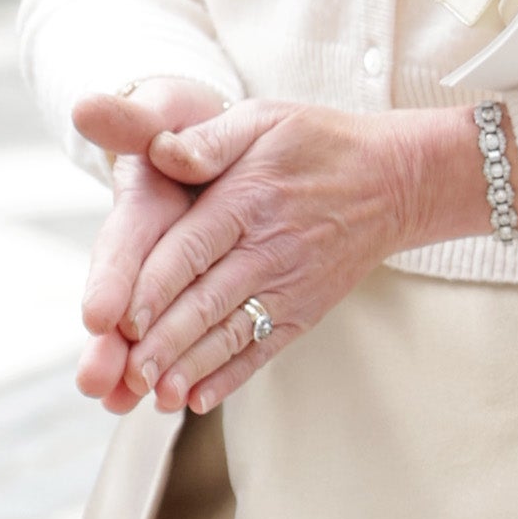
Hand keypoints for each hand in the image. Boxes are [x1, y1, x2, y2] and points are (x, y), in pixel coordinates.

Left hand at [81, 93, 497, 416]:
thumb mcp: (263, 118)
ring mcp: (290, 287)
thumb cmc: (318, 144)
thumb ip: (208, 138)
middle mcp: (269, 249)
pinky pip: (264, 349)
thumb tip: (162, 154)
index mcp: (248, 199)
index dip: (155, 286)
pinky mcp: (304, 312)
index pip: (192, 249)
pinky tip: (198, 400)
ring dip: (191, 367)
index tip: (120, 318)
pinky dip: (231, 377)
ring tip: (154, 396)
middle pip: (207, 301)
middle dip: (165, 341)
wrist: (397, 181)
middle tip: (127, 373)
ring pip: (232, 333)